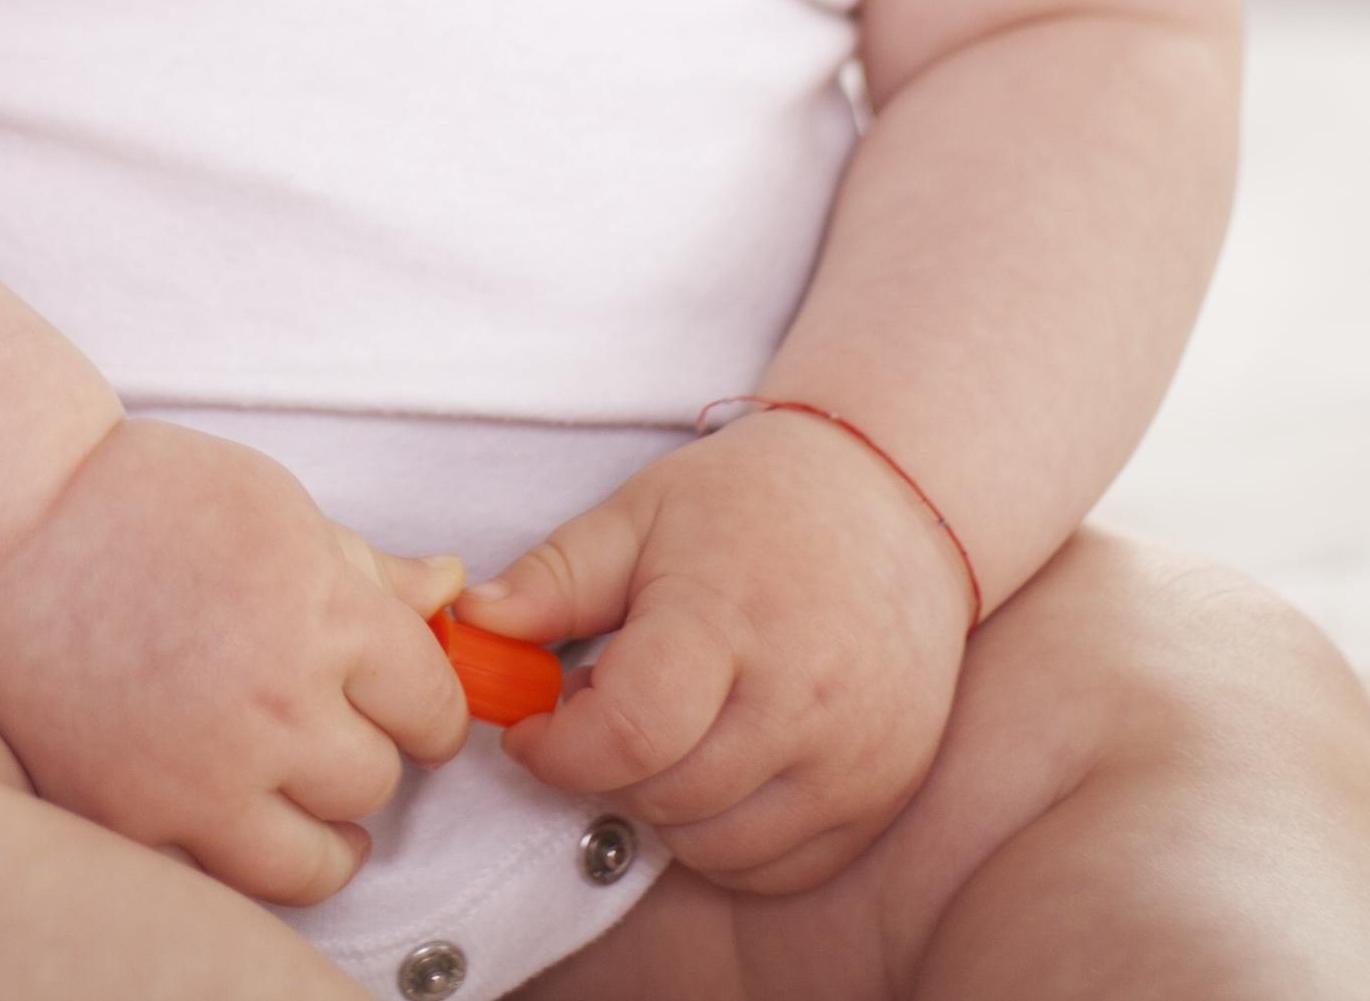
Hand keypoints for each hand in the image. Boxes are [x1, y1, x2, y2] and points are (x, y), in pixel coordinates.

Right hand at [0, 419, 467, 907]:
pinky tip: (229, 813)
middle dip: (362, 752)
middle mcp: (271, 704)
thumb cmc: (134, 498)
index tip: (407, 708)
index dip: (427, 707)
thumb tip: (450, 596)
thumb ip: (368, 567)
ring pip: (317, 859)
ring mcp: (199, 774)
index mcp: (319, 612)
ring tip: (306, 805)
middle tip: (332, 729)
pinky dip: (234, 852)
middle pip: (374, 780)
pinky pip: (222, 878)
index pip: (432, 705)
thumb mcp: (273, 504)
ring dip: (321, 831)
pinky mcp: (132, 816)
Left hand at [458, 406, 977, 893]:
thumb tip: (471, 623)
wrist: (897, 503)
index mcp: (729, 617)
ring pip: (715, 844)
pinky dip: (727, 837)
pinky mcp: (880, 793)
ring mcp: (852, 756)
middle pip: (664, 795)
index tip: (536, 726)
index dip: (559, 748)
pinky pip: (777, 866)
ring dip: (663, 807)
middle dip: (605, 769)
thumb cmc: (757, 503)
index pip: (628, 733)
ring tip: (668, 729)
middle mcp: (801, 697)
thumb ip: (552, 579)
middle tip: (604, 711)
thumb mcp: (640, 513)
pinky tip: (718, 765)